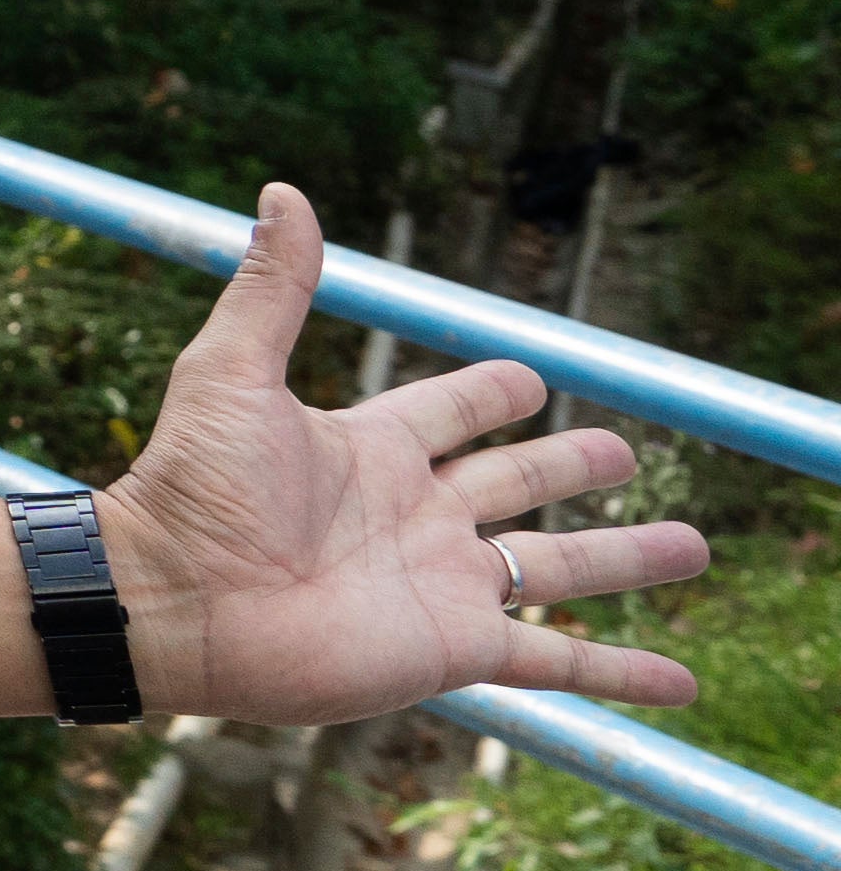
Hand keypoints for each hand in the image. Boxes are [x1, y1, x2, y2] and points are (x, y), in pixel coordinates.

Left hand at [109, 186, 705, 717]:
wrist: (174, 600)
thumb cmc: (192, 487)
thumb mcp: (231, 372)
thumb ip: (270, 289)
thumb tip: (283, 191)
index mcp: (371, 449)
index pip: (449, 411)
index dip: (489, 394)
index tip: (530, 379)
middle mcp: (417, 516)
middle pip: (519, 482)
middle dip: (571, 467)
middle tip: (625, 452)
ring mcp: (442, 585)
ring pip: (560, 566)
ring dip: (627, 558)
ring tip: (695, 545)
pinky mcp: (457, 649)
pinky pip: (561, 661)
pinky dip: (623, 670)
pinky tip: (682, 679)